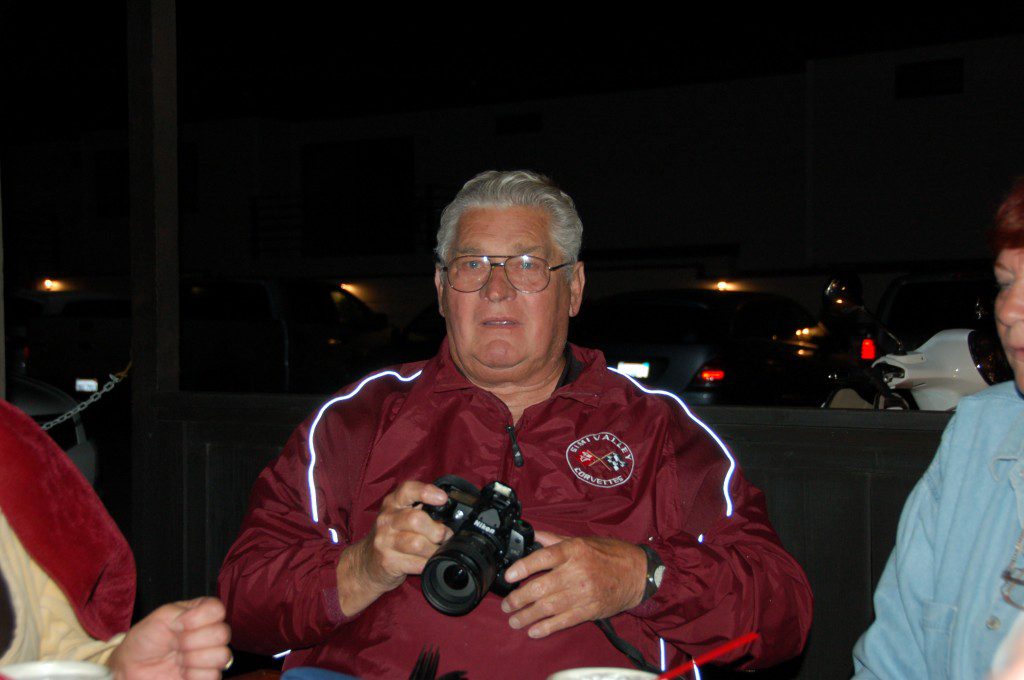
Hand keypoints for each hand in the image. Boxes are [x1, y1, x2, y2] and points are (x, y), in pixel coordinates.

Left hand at [107, 596, 230, 679]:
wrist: (131, 668)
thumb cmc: (145, 639)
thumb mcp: (162, 616)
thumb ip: (183, 612)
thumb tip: (198, 625)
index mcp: (201, 613)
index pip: (218, 610)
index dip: (198, 618)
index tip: (178, 625)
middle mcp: (210, 633)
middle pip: (222, 634)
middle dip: (192, 641)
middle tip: (175, 644)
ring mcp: (210, 656)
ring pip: (222, 656)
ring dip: (193, 659)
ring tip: (178, 660)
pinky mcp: (206, 676)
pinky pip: (214, 676)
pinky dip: (194, 675)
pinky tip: (182, 672)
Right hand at [336, 480, 451, 615]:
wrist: (366, 563)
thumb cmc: (392, 537)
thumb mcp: (401, 516)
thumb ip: (422, 510)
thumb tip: (450, 515)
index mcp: (393, 503)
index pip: (408, 490)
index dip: (427, 492)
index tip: (443, 499)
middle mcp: (386, 519)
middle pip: (416, 519)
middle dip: (437, 530)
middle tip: (444, 537)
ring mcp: (384, 541)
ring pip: (418, 544)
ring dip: (434, 549)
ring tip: (435, 550)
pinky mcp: (387, 561)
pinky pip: (417, 563)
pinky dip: (427, 563)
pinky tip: (426, 562)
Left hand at [500, 531, 646, 638]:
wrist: (636, 573)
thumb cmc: (608, 554)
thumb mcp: (580, 540)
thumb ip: (554, 539)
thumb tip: (532, 534)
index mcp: (573, 550)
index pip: (543, 558)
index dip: (523, 567)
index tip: (509, 575)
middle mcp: (577, 571)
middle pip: (541, 587)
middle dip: (519, 598)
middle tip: (507, 604)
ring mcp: (583, 593)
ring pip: (549, 607)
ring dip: (527, 616)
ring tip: (514, 620)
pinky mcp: (589, 610)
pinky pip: (564, 621)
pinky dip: (546, 628)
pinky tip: (533, 630)